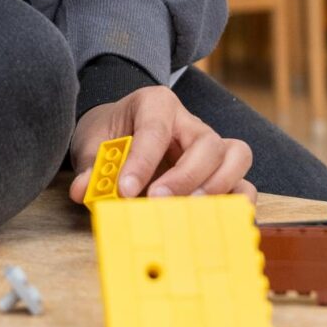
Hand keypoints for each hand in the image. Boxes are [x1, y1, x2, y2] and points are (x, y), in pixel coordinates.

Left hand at [66, 84, 254, 202]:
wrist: (120, 132)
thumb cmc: (110, 134)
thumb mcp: (92, 143)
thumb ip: (90, 166)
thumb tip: (83, 189)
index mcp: (156, 104)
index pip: (155, 129)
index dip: (142, 161)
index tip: (125, 190)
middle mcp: (190, 122)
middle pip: (206, 143)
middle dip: (185, 177)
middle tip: (158, 202)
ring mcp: (210, 146)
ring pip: (236, 156)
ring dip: (217, 188)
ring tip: (191, 212)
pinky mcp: (220, 171)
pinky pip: (244, 183)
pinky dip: (236, 203)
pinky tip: (215, 222)